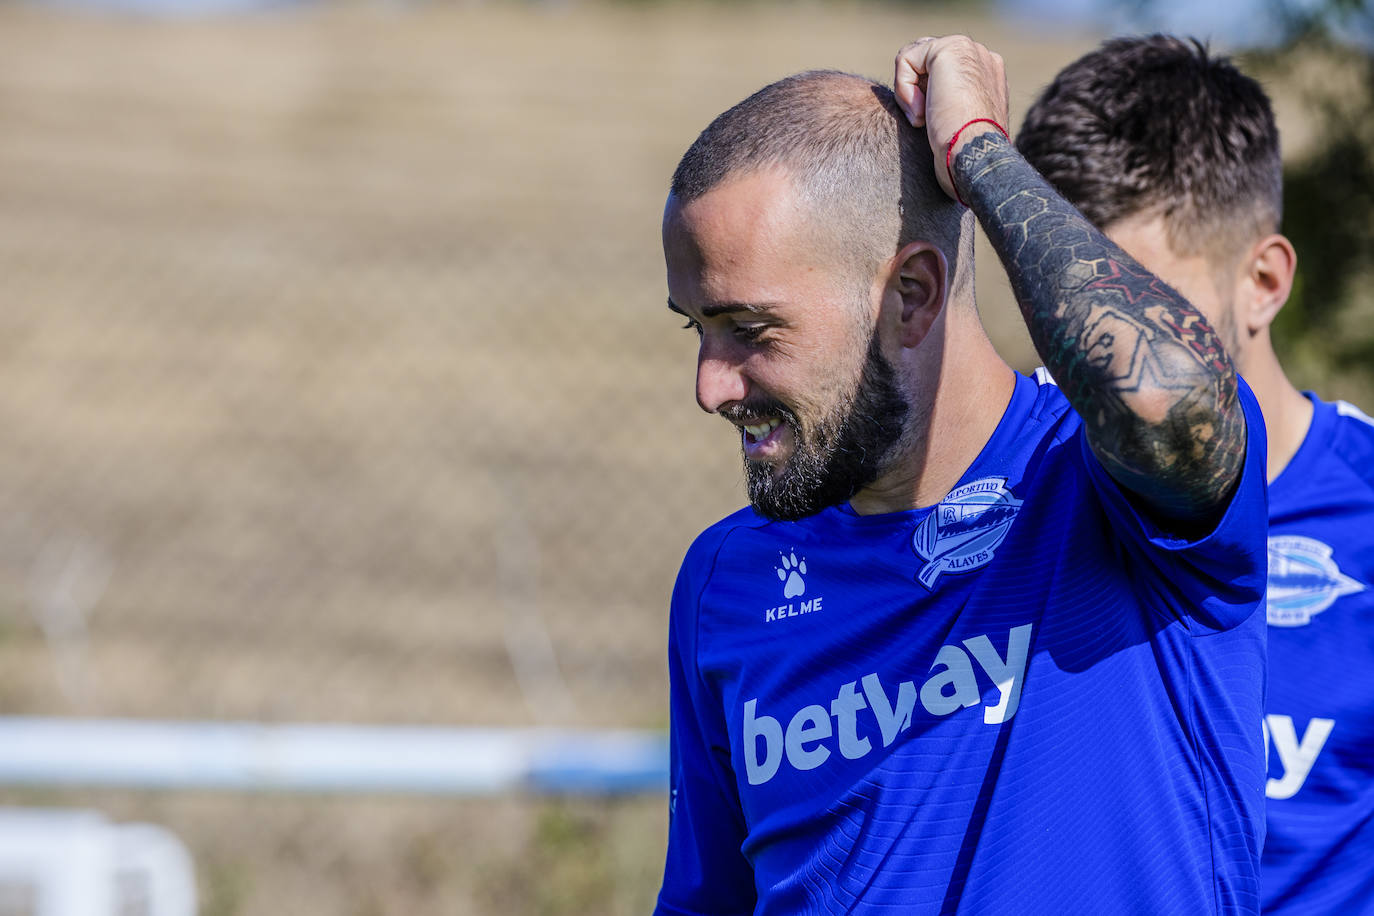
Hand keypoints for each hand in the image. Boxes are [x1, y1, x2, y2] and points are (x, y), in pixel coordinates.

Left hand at [894, 36, 1008, 200]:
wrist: (975, 155)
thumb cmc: (964, 153)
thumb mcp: (958, 125)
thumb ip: (946, 104)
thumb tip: (922, 105)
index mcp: (987, 74)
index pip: (940, 70)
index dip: (924, 96)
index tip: (933, 125)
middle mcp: (981, 57)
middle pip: (924, 61)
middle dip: (915, 91)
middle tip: (924, 123)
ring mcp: (968, 49)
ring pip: (914, 60)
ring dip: (908, 93)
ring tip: (923, 120)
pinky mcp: (948, 49)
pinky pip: (905, 60)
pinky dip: (903, 89)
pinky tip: (920, 114)